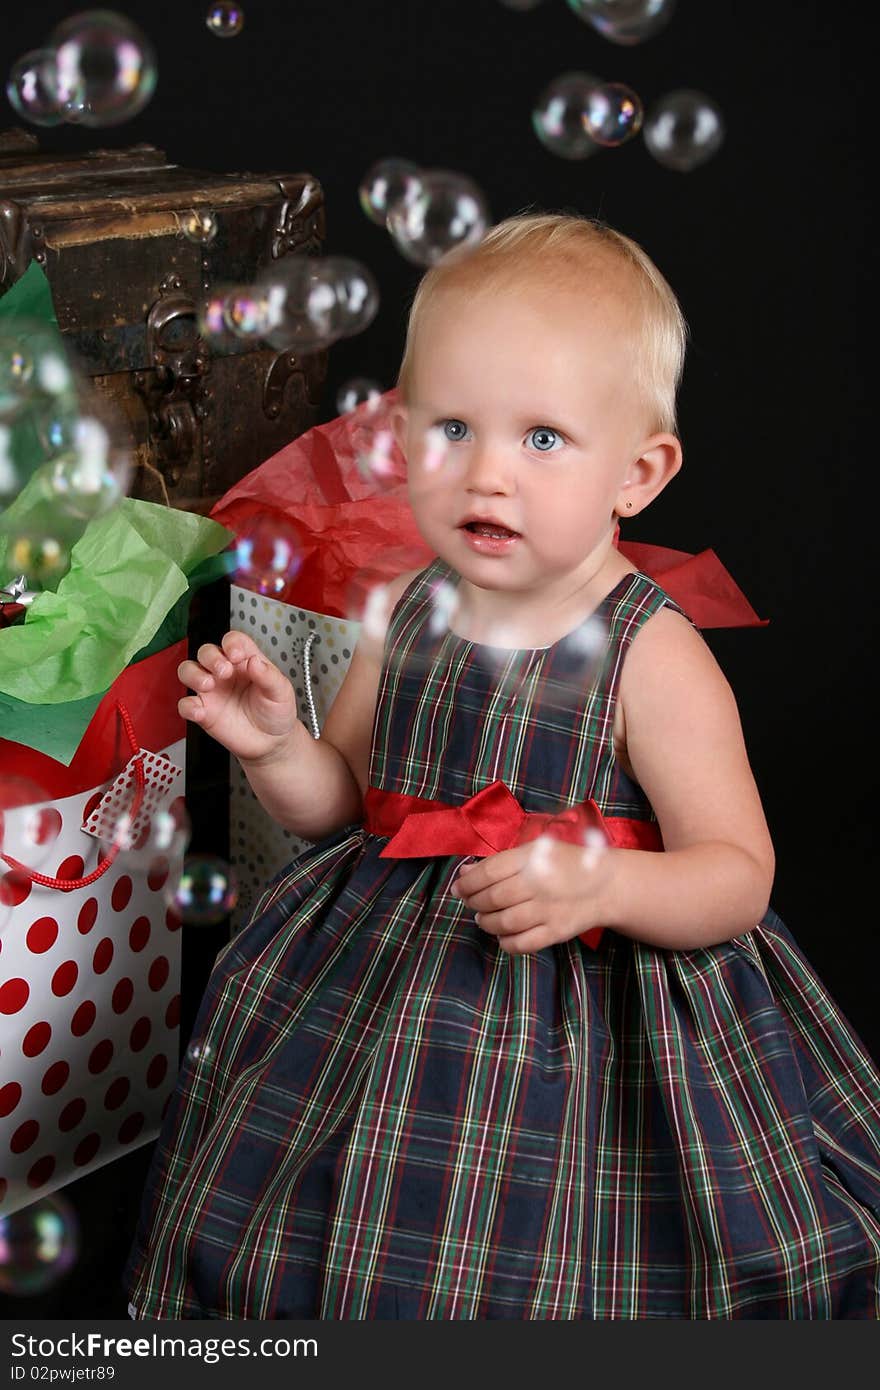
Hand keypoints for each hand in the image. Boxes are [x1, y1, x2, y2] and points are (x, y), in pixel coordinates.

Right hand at [177, 631, 298, 762]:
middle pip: (206, 652)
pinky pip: (186, 704)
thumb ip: (269, 676)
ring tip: (208, 684)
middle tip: (224, 671)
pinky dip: (188, 706)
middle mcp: (225, 673)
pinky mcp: (204, 711)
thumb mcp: (281, 692)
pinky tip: (200, 710)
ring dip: (194, 674)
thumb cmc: (276, 712)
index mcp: (245, 662)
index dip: (232, 643)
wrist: (271, 742)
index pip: (232, 641)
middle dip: (211, 657)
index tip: (237, 655)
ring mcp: (212, 691)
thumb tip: (255, 661)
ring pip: (188, 671)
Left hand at [449, 834, 611, 954]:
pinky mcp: (557, 932)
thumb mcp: (536, 851)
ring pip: (504, 922)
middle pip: (493, 898)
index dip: (467, 882)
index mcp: (533, 858)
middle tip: (471, 903)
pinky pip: (522, 944)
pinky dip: (506, 942)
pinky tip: (502, 934)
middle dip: (474, 902)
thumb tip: (464, 872)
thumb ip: (500, 862)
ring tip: (484, 918)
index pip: (488, 872)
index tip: (458, 888)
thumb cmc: (565, 864)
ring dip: (486, 922)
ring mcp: (549, 910)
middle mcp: (540, 884)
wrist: (607, 885)